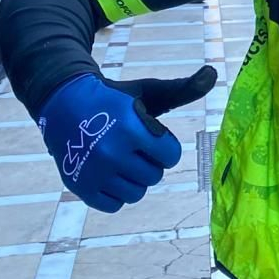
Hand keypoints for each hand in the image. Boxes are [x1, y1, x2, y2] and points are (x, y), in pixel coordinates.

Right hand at [37, 66, 215, 211]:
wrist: (64, 103)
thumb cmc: (115, 99)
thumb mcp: (149, 91)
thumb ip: (183, 89)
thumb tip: (213, 73)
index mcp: (131, 129)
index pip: (170, 156)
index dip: (165, 146)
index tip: (151, 136)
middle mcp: (111, 153)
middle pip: (154, 176)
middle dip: (150, 162)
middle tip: (133, 147)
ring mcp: (93, 173)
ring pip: (136, 194)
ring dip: (134, 179)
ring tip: (121, 159)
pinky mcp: (80, 187)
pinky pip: (114, 205)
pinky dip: (115, 193)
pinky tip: (108, 173)